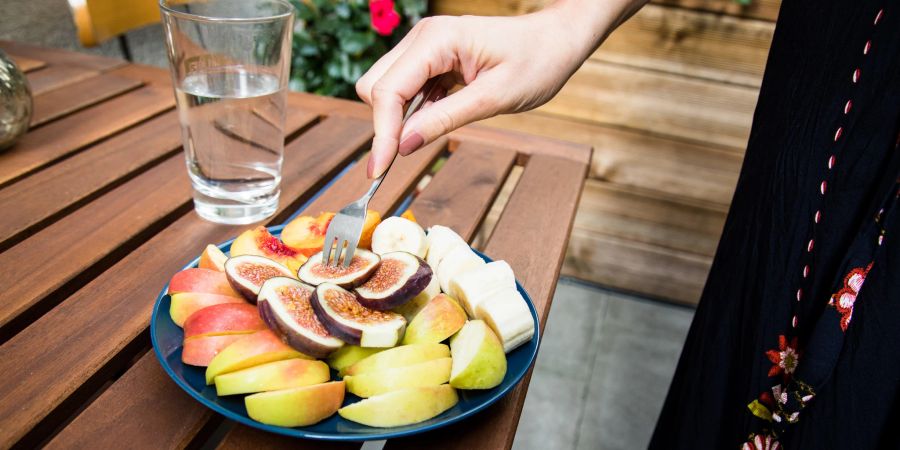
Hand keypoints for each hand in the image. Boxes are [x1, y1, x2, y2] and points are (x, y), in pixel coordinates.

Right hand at [356, 0, 646, 177]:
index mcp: (437, 40)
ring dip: (397, 118)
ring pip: (386, 88)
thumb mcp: (494, 99)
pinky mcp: (432, 58)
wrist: (558, 40)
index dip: (381, 133)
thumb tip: (404, 145)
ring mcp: (425, 46)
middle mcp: (423, 37)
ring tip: (429, 134)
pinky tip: (434, 120)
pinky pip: (406, 88)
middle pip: (377, 87)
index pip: (388, 90)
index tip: (379, 170)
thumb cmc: (537, 62)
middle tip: (404, 157)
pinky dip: (412, 110)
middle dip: (385, 124)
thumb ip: (445, 119)